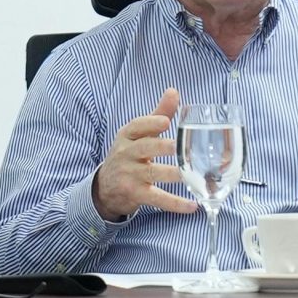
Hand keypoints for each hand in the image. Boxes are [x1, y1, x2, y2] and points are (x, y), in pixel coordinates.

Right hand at [92, 88, 198, 221]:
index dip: (150, 123)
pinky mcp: (136, 194)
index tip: (165, 121)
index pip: (136, 127)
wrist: (106, 187)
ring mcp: (130, 175)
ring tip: (188, 175)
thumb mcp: (138, 134)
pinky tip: (192, 205)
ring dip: (171, 174)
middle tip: (177, 147)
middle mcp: (126, 154)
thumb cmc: (129, 154)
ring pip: (151, 173)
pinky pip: (157, 199)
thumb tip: (173, 91)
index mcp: (127, 136)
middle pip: (144, 148)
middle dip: (160, 147)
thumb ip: (158, 114)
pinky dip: (174, 204)